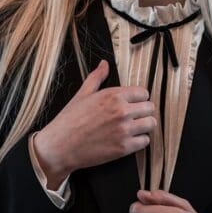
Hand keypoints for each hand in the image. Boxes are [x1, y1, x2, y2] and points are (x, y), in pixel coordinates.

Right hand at [33, 60, 155, 185]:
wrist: (60, 146)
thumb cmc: (69, 121)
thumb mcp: (82, 94)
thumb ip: (97, 78)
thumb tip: (104, 65)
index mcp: (113, 95)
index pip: (143, 93)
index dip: (139, 98)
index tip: (134, 103)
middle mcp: (122, 111)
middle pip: (150, 108)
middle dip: (143, 112)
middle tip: (134, 116)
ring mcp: (124, 129)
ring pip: (151, 124)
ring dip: (144, 126)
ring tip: (135, 128)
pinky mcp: (124, 147)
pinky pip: (145, 141)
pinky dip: (139, 141)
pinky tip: (130, 139)